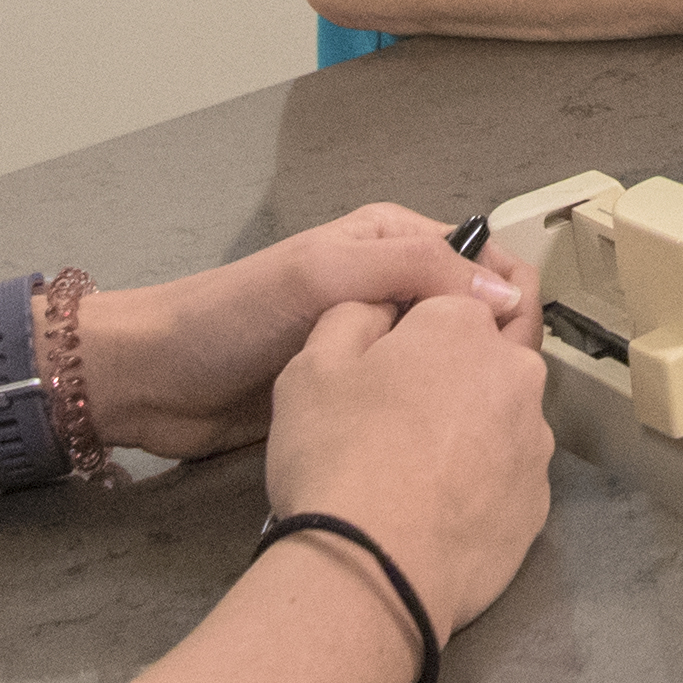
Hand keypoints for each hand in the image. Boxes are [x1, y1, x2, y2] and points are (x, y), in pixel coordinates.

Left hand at [72, 204, 507, 462]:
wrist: (158, 383)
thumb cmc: (234, 316)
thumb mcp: (325, 275)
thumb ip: (414, 272)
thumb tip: (508, 296)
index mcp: (391, 238)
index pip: (479, 255)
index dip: (510, 292)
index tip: (524, 345)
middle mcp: (391, 285)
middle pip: (470, 311)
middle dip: (495, 347)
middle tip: (507, 398)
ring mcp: (375, 343)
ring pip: (447, 360)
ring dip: (467, 386)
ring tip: (487, 426)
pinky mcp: (359, 393)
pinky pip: (414, 398)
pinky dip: (435, 415)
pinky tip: (450, 444)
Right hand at [264, 284, 552, 653]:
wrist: (374, 571)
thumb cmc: (337, 454)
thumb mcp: (312, 365)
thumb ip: (355, 314)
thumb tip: (386, 308)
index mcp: (464, 325)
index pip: (450, 298)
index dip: (416, 322)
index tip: (389, 353)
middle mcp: (517, 375)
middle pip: (487, 356)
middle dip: (454, 372)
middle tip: (400, 412)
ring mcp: (535, 443)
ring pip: (502, 418)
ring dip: (471, 430)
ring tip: (415, 471)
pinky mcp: (538, 505)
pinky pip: (507, 477)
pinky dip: (480, 484)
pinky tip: (438, 510)